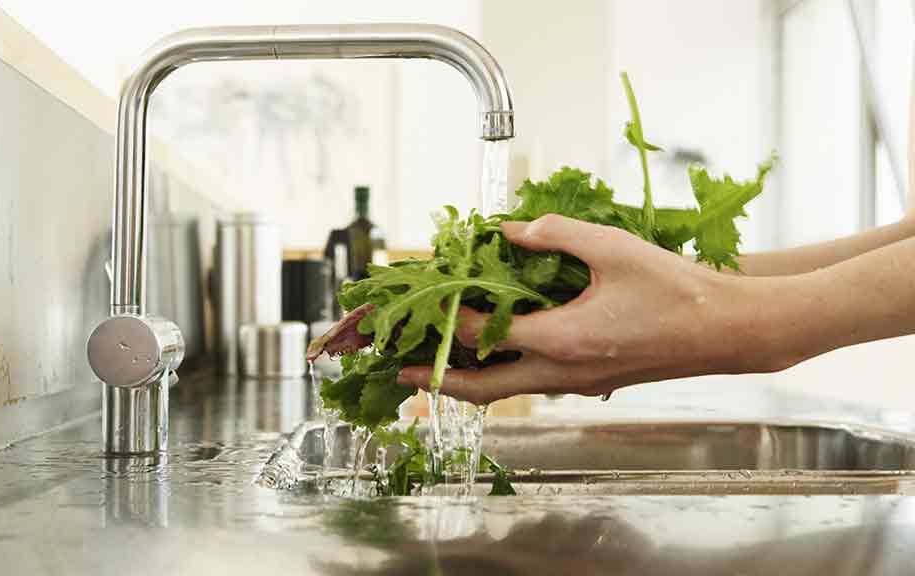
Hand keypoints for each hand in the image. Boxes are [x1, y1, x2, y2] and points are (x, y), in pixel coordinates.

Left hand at [397, 214, 794, 403]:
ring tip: (436, 361)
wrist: (730, 330)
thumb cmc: (678, 289)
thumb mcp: (612, 248)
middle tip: (398, 374)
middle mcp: (563, 373)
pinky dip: (501, 373)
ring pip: (505, 392)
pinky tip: (496, 349)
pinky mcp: (591, 382)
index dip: (444, 317)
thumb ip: (553, 233)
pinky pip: (531, 384)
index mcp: (562, 341)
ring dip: (466, 379)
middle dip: (434, 382)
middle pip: (481, 389)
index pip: (481, 334)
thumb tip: (506, 227)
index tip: (418, 303)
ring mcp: (577, 384)